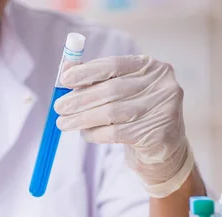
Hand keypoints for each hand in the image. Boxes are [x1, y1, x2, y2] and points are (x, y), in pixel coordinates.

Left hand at [54, 55, 194, 197]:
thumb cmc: (135, 114)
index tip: (64, 79)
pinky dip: (96, 134)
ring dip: (82, 119)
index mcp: (150, 66)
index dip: (86, 71)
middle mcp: (161, 84)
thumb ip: (94, 78)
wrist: (163, 147)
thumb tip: (65, 67)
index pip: (114, 64)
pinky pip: (117, 133)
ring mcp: (163, 109)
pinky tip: (85, 134)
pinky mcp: (159, 133)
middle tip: (58, 107)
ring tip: (64, 123)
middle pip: (111, 90)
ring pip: (112, 113)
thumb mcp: (118, 91)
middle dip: (80, 99)